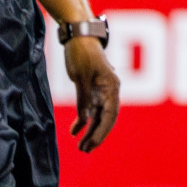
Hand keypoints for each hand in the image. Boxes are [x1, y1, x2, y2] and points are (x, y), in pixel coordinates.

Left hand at [64, 36, 118, 151]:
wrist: (79, 35)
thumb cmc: (82, 53)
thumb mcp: (81, 76)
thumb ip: (85, 98)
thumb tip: (87, 119)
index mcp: (112, 86)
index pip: (110, 114)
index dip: (102, 131)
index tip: (92, 145)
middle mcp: (110, 90)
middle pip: (106, 117)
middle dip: (96, 135)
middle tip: (84, 151)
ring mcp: (102, 89)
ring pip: (99, 115)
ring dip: (91, 130)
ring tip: (81, 146)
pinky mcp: (92, 88)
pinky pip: (91, 108)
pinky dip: (84, 119)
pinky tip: (75, 131)